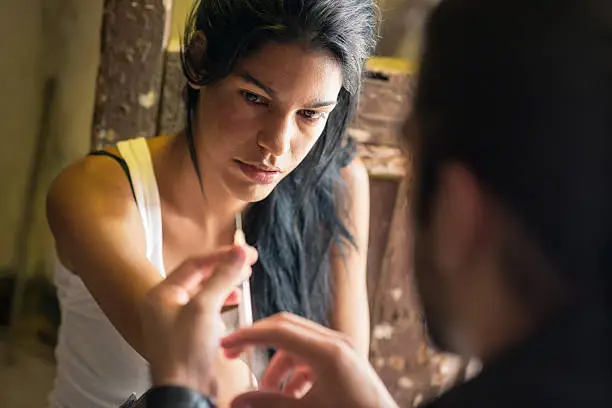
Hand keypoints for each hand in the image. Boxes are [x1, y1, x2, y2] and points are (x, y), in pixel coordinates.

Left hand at [139, 245, 256, 396]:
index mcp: (162, 294)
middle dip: (225, 268)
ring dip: (225, 284)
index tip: (245, 251)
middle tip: (247, 261)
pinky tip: (233, 302)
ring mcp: (177, 320)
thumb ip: (222, 277)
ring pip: (204, 292)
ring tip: (243, 278)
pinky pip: (206, 309)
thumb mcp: (205, 308)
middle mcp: (166, 305)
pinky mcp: (189, 334)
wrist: (184, 392)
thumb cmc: (184, 353)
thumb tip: (238, 252)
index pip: (195, 263)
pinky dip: (222, 302)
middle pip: (199, 276)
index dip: (222, 255)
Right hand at [222, 313, 398, 407]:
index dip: (247, 336)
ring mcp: (342, 349)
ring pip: (297, 345)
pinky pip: (311, 357)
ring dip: (277, 366)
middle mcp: (335, 342)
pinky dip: (295, 373)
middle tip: (233, 355)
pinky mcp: (345, 360)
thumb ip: (269, 404)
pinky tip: (290, 397)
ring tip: (267, 395)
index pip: (278, 330)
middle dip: (258, 342)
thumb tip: (235, 401)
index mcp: (327, 351)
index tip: (224, 344)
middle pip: (286, 328)